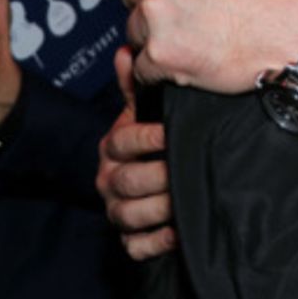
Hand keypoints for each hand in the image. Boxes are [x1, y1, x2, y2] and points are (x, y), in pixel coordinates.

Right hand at [98, 47, 174, 259]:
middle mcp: (109, 180)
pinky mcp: (128, 240)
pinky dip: (156, 243)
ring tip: (188, 199)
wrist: (155, 182)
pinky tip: (178, 233)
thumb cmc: (153, 140)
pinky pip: (135, 248)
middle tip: (187, 169)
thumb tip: (128, 51)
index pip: (121, 143)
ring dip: (160, 210)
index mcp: (112, 148)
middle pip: (126, 181)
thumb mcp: (144, 111)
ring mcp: (116, 211)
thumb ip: (136, 84)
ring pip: (129, 215)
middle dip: (159, 176)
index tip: (171, 134)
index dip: (146, 138)